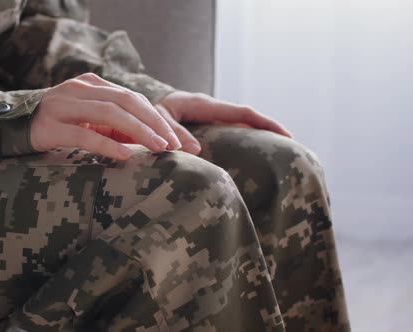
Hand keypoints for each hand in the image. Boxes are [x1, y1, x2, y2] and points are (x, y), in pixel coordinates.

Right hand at [30, 73, 181, 159]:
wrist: (11, 129)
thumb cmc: (57, 126)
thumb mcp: (89, 122)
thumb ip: (115, 127)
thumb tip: (149, 141)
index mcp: (90, 84)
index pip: (131, 97)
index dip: (155, 117)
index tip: (175, 138)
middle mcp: (78, 89)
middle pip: (125, 101)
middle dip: (153, 123)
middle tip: (172, 144)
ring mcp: (62, 106)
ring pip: (108, 113)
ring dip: (138, 131)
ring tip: (157, 147)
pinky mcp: (50, 126)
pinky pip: (84, 134)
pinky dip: (107, 144)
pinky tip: (125, 155)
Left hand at [156, 91, 292, 154]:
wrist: (140, 105)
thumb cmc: (148, 111)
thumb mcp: (160, 119)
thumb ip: (175, 132)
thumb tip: (197, 151)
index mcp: (204, 104)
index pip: (240, 112)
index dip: (263, 122)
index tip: (285, 134)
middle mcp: (211, 108)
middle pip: (247, 117)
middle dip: (268, 129)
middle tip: (290, 147)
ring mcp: (209, 116)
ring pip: (239, 124)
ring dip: (257, 135)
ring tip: (276, 153)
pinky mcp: (205, 124)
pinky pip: (228, 131)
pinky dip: (241, 140)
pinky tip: (248, 155)